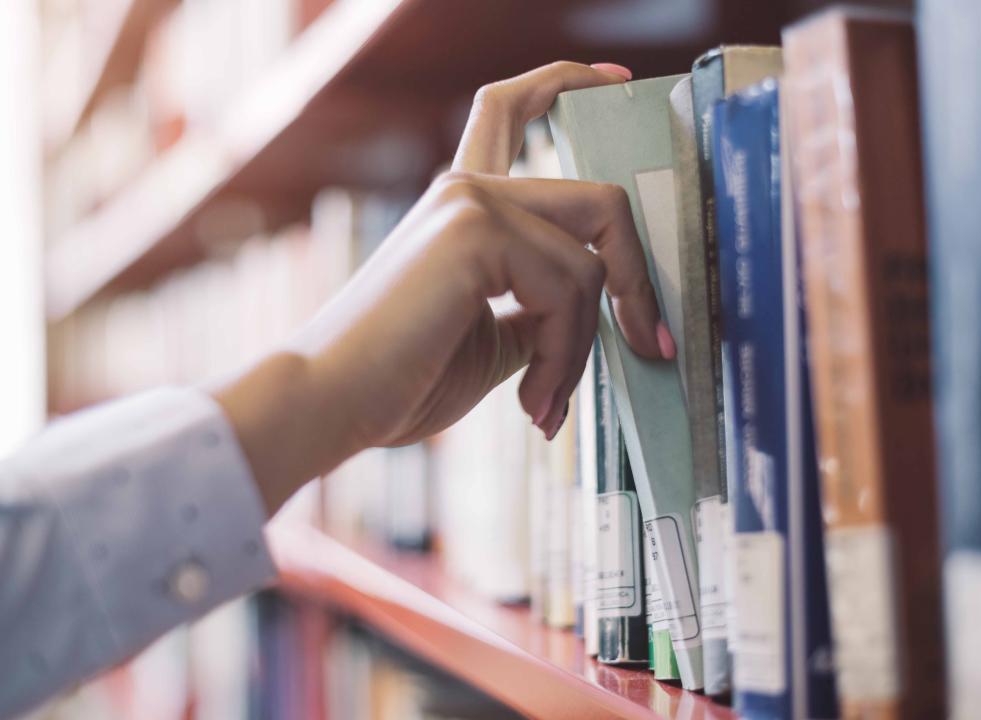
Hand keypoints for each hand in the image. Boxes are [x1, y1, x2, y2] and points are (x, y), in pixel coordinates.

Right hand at [216, 61, 671, 513]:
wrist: (331, 404)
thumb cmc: (398, 382)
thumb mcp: (494, 340)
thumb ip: (543, 310)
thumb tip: (601, 314)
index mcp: (462, 204)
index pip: (512, 108)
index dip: (570, 82)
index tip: (617, 80)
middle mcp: (466, 187)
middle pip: (599, 201)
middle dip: (637, 279)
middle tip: (649, 343)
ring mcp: (470, 201)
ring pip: (592, 261)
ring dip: (585, 347)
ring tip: (548, 402)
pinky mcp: (474, 230)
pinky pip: (570, 290)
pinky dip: (567, 355)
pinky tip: (533, 400)